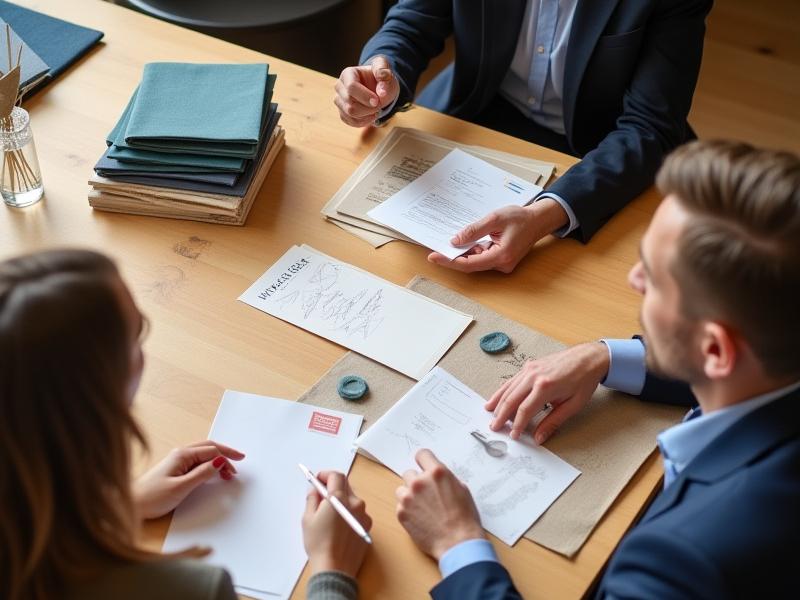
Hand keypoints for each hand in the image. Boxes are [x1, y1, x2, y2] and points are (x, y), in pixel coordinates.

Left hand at [133, 440, 244, 519]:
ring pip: (204, 455)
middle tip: (240, 460)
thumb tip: (219, 461)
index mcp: (182, 455)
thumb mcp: (181, 487)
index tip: (238, 466)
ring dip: (218, 460)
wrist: (131, 505)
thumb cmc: (152, 497)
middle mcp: (180, 454)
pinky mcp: (175, 470)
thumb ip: (201, 473)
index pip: (211, 451)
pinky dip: (209, 465)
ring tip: (228, 472)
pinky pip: (197, 462)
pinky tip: (213, 472)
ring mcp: (177, 461)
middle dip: (225, 453)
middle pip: (209, 448)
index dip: (226, 457)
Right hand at [303, 471, 371, 577]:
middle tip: (321, 495)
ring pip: (352, 500)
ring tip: (329, 514)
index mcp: (339, 499)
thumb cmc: (318, 544)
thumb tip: (315, 490)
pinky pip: (358, 513)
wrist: (334, 569)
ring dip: (342, 501)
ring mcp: (364, 515)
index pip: (336, 476)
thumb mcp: (308, 519)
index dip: (326, 475)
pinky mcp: (368, 526)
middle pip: (346, 486)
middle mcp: (355, 504)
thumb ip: (312, 499)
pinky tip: (339, 526)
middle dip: (333, 487)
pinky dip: (349, 513)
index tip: (318, 480)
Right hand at [334, 55, 399, 126]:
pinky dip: (363, 121)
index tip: (377, 101)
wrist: (379, 89)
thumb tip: (382, 92)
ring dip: (366, 115)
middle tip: (379, 105)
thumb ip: (384, 75)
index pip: (351, 87)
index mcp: (348, 73)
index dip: (365, 96)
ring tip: (376, 110)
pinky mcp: (342, 112)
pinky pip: (350, 121)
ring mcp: (339, 100)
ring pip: (349, 114)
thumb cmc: (381, 80)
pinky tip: (371, 116)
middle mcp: (340, 86)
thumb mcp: (386, 74)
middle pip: (350, 103)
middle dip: (368, 107)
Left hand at [396, 449, 484, 560]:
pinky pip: (400, 505)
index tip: (423, 466)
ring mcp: (408, 498)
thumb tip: (438, 477)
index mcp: (437, 473)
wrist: (458, 543)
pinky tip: (420, 519)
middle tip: (427, 495)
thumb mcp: (462, 490)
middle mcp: (420, 482)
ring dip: (409, 495)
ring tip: (423, 508)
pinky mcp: (401, 513)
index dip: (423, 461)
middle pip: (410, 473)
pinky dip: (407, 510)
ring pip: (402, 489)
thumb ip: (446, 479)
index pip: (422, 454)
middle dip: (417, 482)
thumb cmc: (464, 518)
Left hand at [427, 199, 568, 272]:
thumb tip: (455, 241)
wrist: (538, 220)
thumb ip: (474, 230)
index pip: (469, 263)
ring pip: (475, 261)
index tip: (434, 257)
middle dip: (452, 258)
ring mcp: (502, 264)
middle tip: (434, 250)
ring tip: (447, 244)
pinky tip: (462, 243)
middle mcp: (502, 264)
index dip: (450, 261)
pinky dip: (471, 251)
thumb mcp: (495, 219)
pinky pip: (482, 258)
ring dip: (462, 253)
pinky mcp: (501, 260)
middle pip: (471, 265)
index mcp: (501, 256)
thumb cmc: (520, 218)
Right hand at [486, 342, 608, 442]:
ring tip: (491, 415)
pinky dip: (502, 390)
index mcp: (545, 386)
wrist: (588, 357)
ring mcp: (530, 369)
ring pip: (508, 389)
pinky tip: (497, 398)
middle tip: (495, 427)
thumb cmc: (584, 380)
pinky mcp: (529, 366)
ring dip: (498, 403)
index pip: (525, 410)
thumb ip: (553, 422)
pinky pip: (512, 380)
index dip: (517, 425)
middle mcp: (534, 376)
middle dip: (501, 415)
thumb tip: (539, 437)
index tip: (514, 435)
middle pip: (511, 399)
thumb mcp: (573, 405)